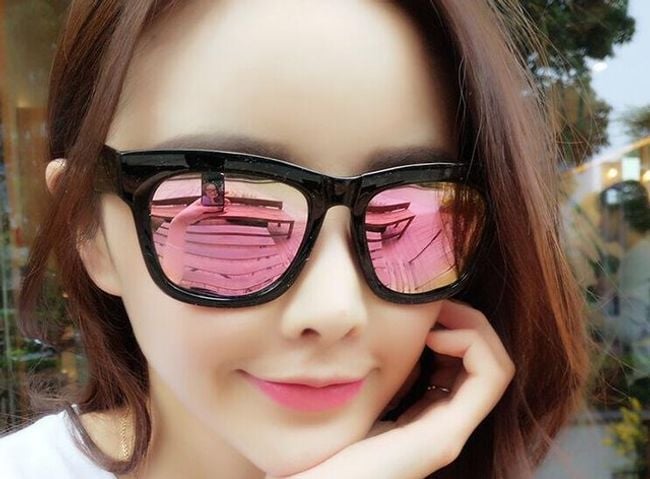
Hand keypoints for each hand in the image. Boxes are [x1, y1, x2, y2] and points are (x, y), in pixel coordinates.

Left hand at [266, 300, 514, 478]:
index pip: (469, 363)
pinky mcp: (443, 437)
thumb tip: (389, 327)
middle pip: (488, 361)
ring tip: (434, 321)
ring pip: (497, 365)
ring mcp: (448, 432)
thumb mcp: (360, 390)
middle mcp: (445, 423)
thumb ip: (380, 368)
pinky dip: (471, 344)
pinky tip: (433, 336)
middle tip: (436, 305)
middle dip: (468, 321)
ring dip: (472, 328)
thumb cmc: (325, 441)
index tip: (426, 310)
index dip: (457, 326)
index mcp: (426, 413)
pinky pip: (489, 377)